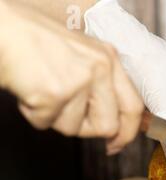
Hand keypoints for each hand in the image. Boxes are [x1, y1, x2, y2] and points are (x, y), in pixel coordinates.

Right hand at [0, 0, 143, 153]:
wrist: (3, 30)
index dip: (127, 133)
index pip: (134, 107)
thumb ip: (102, 85)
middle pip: (108, 126)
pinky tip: (30, 91)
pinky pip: (46, 123)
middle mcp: (100, 68)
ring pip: (74, 129)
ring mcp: (80, 81)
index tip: (116, 144)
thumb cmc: (37, 43)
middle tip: (67, 118)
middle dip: (86, 130)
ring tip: (43, 91)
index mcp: (110, 59)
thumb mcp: (83, 56)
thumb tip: (113, 124)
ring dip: (54, 118)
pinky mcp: (56, 92)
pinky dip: (33, 114)